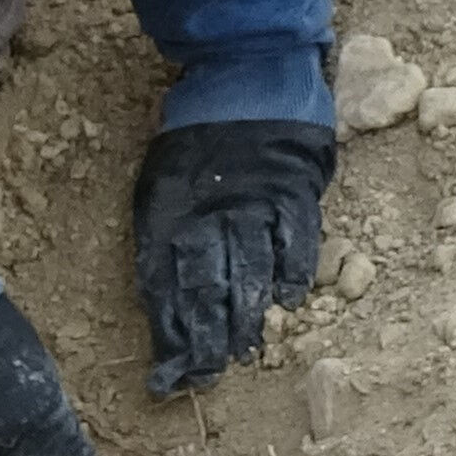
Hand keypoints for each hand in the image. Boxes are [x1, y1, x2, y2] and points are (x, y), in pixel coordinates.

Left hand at [129, 119, 335, 396]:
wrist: (243, 76)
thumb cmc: (193, 138)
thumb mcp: (160, 184)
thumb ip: (162, 240)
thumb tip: (162, 302)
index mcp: (168, 213)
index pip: (164, 288)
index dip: (168, 335)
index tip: (167, 377)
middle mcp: (209, 215)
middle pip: (206, 291)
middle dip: (205, 341)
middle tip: (205, 379)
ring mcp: (253, 205)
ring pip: (249, 274)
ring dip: (246, 319)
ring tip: (242, 354)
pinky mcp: (291, 193)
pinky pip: (294, 242)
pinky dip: (291, 274)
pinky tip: (287, 304)